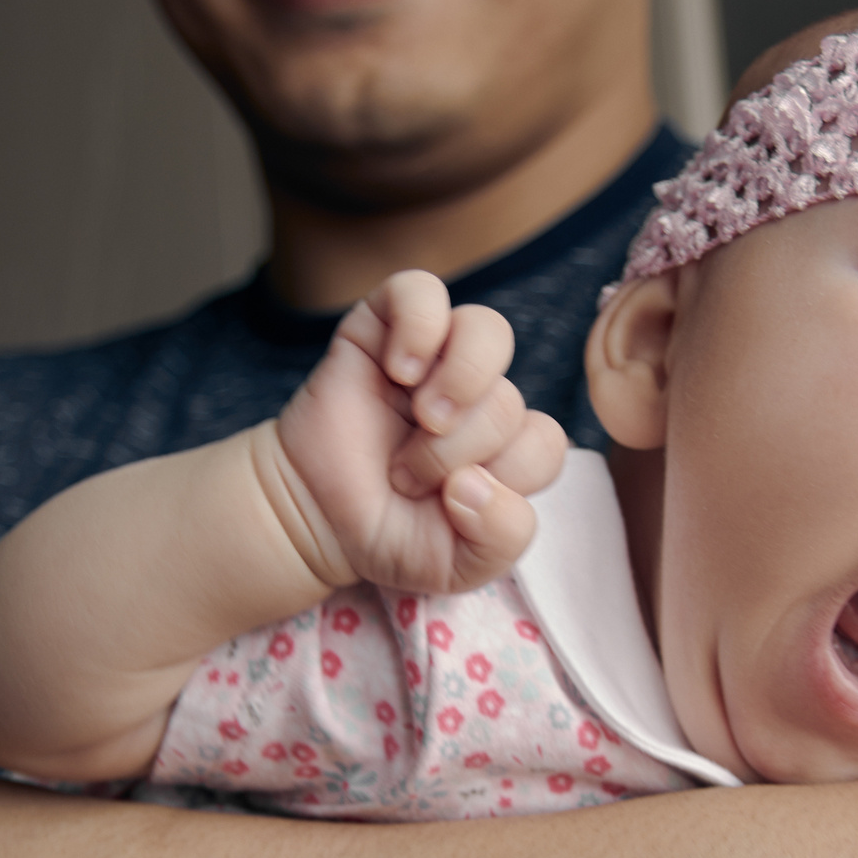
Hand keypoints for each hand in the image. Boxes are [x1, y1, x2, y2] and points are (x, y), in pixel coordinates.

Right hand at [274, 269, 568, 594]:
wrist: (312, 515)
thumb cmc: (389, 534)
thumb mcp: (458, 566)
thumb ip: (500, 538)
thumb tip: (478, 481)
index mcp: (509, 447)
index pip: (545, 444)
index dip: (502, 477)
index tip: (448, 501)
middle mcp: (480, 395)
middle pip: (507, 401)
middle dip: (455, 451)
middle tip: (405, 476)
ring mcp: (437, 355)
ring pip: (488, 332)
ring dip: (458, 383)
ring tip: (419, 416)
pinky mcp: (387, 324)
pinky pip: (422, 291)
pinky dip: (418, 329)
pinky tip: (398, 372)